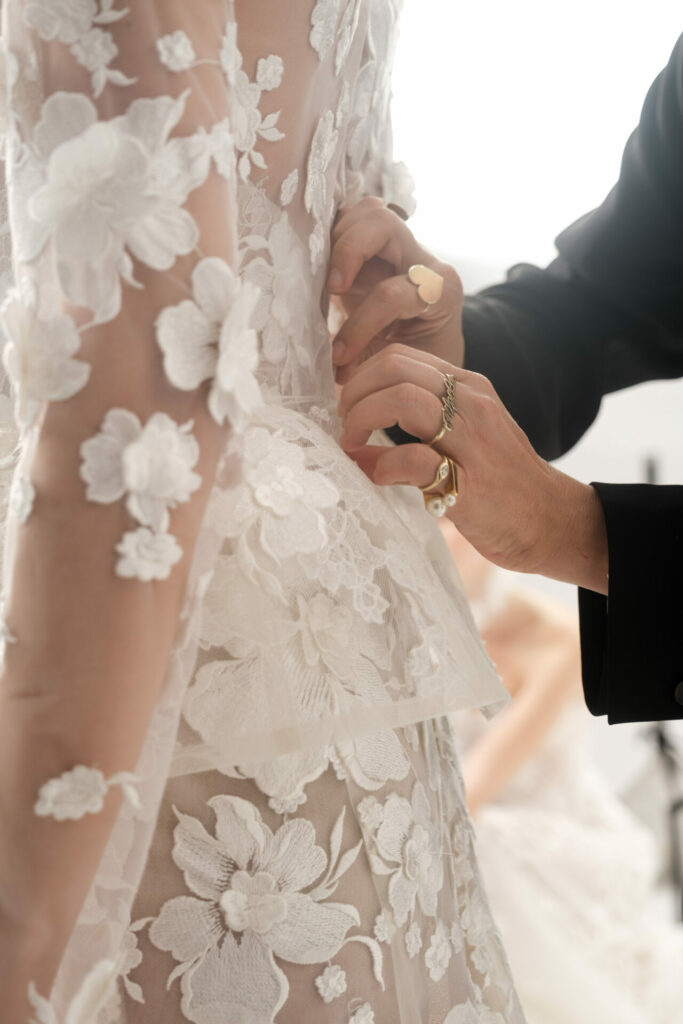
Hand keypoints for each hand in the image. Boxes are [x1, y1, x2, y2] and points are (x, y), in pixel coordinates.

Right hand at [327, 197, 464, 381]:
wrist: (429, 354)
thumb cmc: (417, 366)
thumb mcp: (403, 369)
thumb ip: (375, 365)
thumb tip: (332, 372)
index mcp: (440, 291)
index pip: (390, 293)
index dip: (359, 326)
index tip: (338, 356)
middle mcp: (421, 260)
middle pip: (383, 223)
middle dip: (348, 252)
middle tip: (330, 289)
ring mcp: (397, 248)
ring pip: (366, 212)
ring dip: (336, 240)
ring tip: (323, 278)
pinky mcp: (373, 247)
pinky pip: (350, 221)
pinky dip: (329, 235)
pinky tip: (318, 264)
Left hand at [338, 342, 608, 593]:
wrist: (552, 522)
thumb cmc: (503, 484)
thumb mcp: (464, 440)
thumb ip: (419, 431)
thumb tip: (357, 443)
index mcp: (469, 388)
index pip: (402, 356)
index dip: (363, 377)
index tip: (349, 407)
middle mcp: (471, 404)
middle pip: (396, 367)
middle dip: (355, 393)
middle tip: (344, 425)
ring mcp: (471, 440)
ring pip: (401, 399)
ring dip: (361, 418)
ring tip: (351, 443)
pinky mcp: (467, 483)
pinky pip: (411, 459)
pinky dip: (381, 466)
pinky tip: (374, 476)